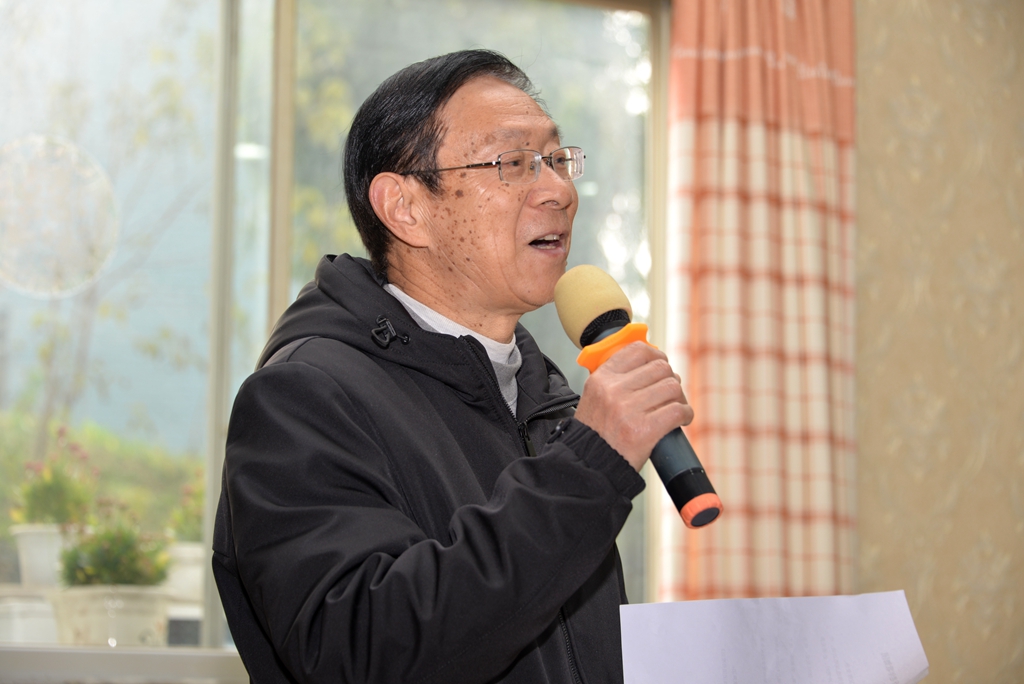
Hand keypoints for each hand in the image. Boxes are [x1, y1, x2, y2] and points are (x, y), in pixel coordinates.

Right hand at [573, 342, 692, 471]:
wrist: (589, 465)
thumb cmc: (595, 434)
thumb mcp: (595, 397)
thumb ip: (616, 380)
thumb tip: (650, 364)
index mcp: (602, 378)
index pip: (638, 350)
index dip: (656, 355)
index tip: (661, 364)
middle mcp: (614, 390)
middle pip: (660, 368)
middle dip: (670, 379)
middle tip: (669, 393)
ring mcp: (629, 409)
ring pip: (672, 387)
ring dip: (679, 398)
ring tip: (675, 407)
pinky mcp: (645, 429)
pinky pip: (678, 411)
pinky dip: (685, 414)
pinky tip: (681, 419)